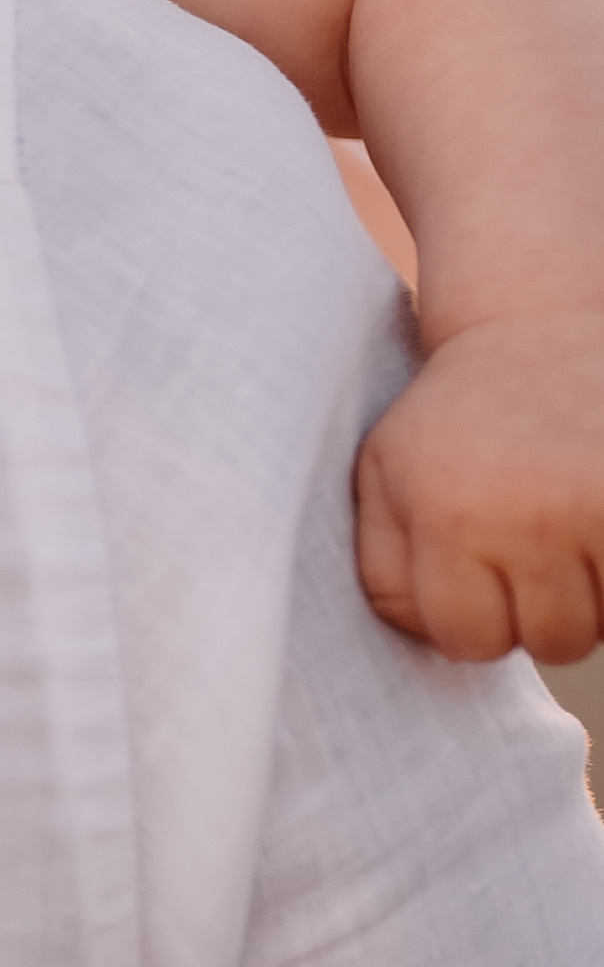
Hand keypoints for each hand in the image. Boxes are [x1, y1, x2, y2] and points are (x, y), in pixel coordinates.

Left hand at [355, 309, 603, 663]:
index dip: (475, 613)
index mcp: (449, 514)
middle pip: (548, 641)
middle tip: (532, 527)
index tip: (478, 557)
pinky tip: (593, 515)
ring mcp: (600, 506)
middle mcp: (529, 514)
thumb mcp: (385, 477)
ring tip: (568, 516)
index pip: (468, 642)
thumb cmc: (455, 417)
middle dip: (543, 604)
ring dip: (593, 589)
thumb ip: (387, 573)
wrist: (537, 322)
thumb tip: (432, 645)